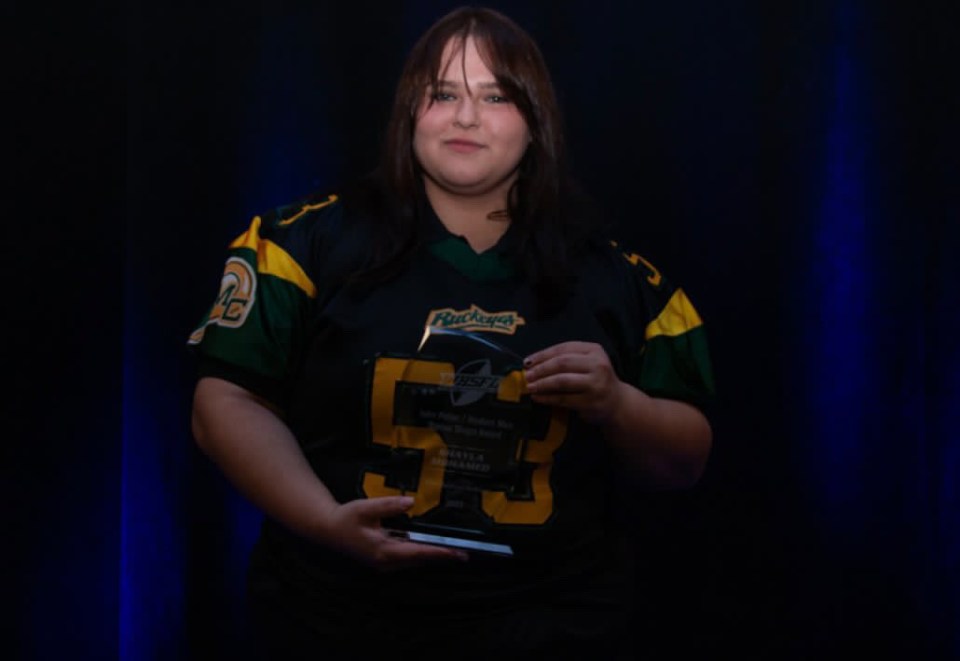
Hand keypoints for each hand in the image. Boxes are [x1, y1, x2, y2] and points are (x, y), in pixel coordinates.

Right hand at [321, 496, 468, 570]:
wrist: (327, 530)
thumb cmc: (346, 518)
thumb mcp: (366, 508)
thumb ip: (389, 505)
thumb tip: (410, 502)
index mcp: (383, 551)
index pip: (418, 552)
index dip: (440, 552)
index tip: (458, 554)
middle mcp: (386, 562)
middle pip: (420, 560)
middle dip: (441, 556)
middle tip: (464, 553)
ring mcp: (384, 564)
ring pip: (414, 561)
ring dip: (432, 556)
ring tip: (453, 552)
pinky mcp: (383, 561)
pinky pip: (407, 559)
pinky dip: (421, 554)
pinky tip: (431, 548)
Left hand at [523, 341, 625, 424]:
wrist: (617, 402)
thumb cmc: (595, 380)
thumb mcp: (587, 363)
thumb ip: (566, 359)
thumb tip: (532, 363)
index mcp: (594, 350)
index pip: (563, 348)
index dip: (542, 355)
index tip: (527, 362)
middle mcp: (597, 364)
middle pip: (562, 363)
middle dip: (541, 369)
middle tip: (527, 375)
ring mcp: (596, 384)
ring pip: (562, 381)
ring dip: (542, 384)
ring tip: (530, 387)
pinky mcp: (591, 402)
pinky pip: (564, 399)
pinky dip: (548, 398)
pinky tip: (538, 398)